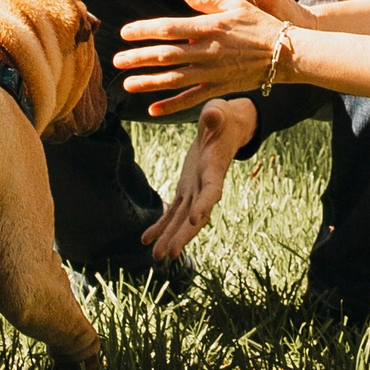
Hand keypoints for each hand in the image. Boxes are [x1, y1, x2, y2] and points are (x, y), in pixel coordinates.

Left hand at [115, 0, 286, 115]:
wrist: (285, 53)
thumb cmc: (260, 23)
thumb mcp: (235, 3)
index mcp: (209, 27)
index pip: (169, 29)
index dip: (144, 31)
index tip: (124, 32)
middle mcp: (208, 52)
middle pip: (166, 56)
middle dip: (138, 58)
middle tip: (116, 60)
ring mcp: (213, 73)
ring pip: (174, 80)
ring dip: (148, 83)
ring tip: (126, 84)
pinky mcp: (219, 88)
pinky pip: (191, 99)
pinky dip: (171, 106)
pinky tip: (152, 111)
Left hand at [143, 97, 256, 260]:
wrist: (223, 129)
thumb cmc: (221, 118)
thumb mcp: (218, 112)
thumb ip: (215, 117)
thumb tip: (212, 115)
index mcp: (215, 169)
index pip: (212, 190)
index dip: (205, 205)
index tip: (197, 220)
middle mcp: (206, 186)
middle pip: (196, 215)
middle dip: (183, 234)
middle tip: (170, 253)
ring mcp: (195, 191)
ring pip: (182, 219)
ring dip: (170, 237)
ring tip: (157, 257)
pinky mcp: (186, 190)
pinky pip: (172, 212)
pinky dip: (160, 226)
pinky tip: (146, 240)